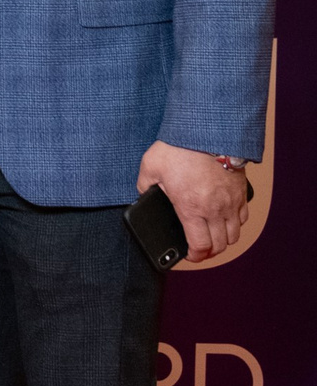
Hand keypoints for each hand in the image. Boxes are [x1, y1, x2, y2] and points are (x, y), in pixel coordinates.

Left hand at [137, 141, 249, 259]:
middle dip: (209, 252)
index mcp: (191, 208)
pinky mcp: (241, 192)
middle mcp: (215, 210)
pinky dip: (235, 224)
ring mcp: (231, 202)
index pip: (200, 246)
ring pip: (235, 235)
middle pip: (220, 246)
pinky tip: (225, 218)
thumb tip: (143, 195)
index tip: (188, 255)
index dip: (194, 257)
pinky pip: (243, 217)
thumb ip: (144, 185)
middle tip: (199, 248)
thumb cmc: (180, 147)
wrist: (209, 129)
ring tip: (212, 236)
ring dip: (224, 240)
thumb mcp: (151, 166)